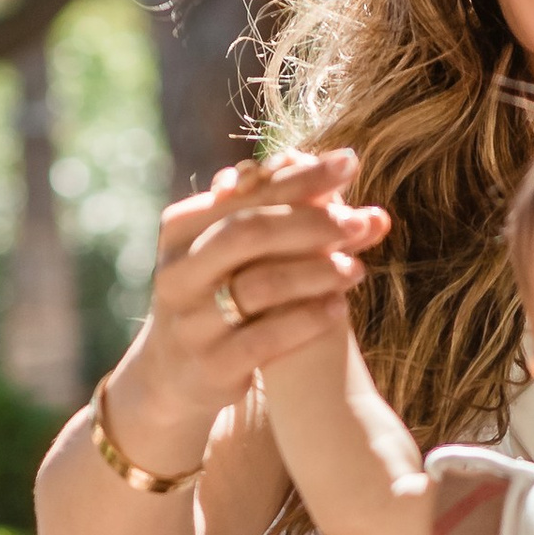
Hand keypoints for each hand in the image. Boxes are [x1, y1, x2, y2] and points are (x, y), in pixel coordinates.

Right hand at [104, 149, 389, 474]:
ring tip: (357, 268)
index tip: (350, 161)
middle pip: (249, 233)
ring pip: (259, 286)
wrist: (175, 372)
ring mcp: (191, 321)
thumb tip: (343, 170)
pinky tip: (340, 308)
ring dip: (316, 272)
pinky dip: (307, 320)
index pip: (247, 193)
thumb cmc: (219, 291)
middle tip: (358, 220)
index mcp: (180, 229)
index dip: (300, 176)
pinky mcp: (211, 365)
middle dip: (310, 223)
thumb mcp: (231, 248)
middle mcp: (178, 272)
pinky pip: (265, 339)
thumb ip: (278, 210)